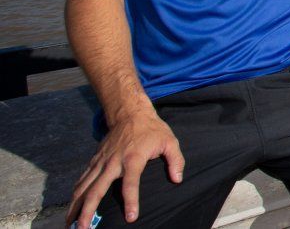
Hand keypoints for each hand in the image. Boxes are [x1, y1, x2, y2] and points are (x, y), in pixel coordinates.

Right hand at [66, 107, 183, 226]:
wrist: (130, 113)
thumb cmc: (152, 129)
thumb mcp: (170, 141)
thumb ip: (176, 160)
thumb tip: (177, 179)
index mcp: (133, 159)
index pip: (131, 183)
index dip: (131, 200)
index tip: (130, 217)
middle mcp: (113, 162)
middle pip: (96, 190)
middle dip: (88, 211)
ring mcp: (101, 162)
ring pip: (84, 187)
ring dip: (75, 206)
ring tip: (71, 224)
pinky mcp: (95, 160)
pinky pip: (82, 179)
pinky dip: (76, 194)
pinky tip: (72, 207)